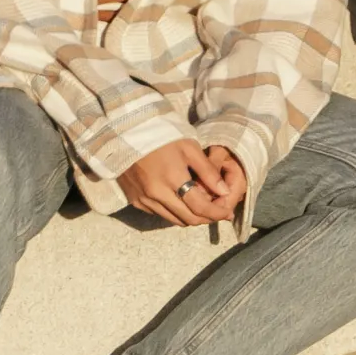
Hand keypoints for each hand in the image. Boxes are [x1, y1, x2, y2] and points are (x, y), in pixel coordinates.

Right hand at [118, 140, 245, 227]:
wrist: (127, 135)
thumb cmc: (163, 137)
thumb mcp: (190, 148)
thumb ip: (208, 172)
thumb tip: (225, 192)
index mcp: (172, 179)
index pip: (199, 207)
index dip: (216, 213)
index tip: (228, 213)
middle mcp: (156, 194)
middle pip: (187, 218)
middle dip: (206, 219)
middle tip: (218, 213)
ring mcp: (143, 199)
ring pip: (173, 219)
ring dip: (190, 218)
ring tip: (203, 209)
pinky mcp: (135, 201)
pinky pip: (159, 214)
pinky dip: (174, 213)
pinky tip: (182, 202)